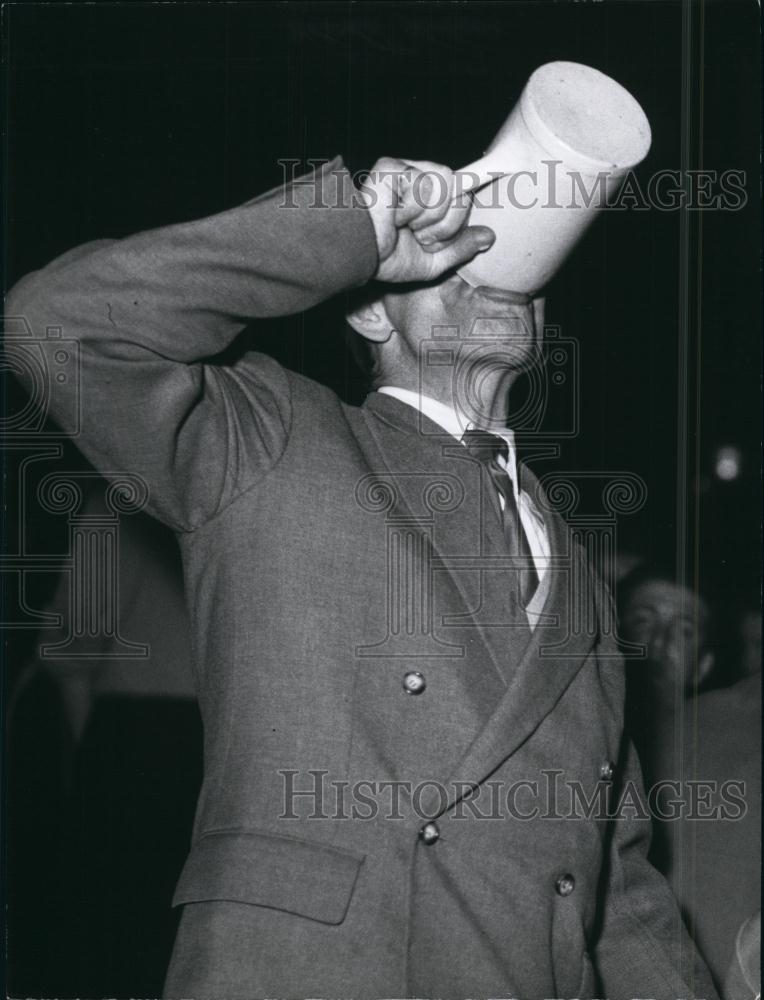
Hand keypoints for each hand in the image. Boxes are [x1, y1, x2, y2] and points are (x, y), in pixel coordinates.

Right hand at [358, 157, 495, 282]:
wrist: (358, 257)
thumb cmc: (386, 258)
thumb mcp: (432, 261)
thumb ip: (460, 248)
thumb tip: (489, 238)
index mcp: (430, 197)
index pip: (464, 197)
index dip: (453, 222)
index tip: (428, 239)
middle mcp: (421, 179)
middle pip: (461, 192)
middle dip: (443, 225)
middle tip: (416, 235)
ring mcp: (407, 169)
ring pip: (446, 186)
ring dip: (427, 218)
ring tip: (404, 226)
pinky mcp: (393, 166)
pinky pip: (424, 185)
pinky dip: (411, 210)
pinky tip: (393, 215)